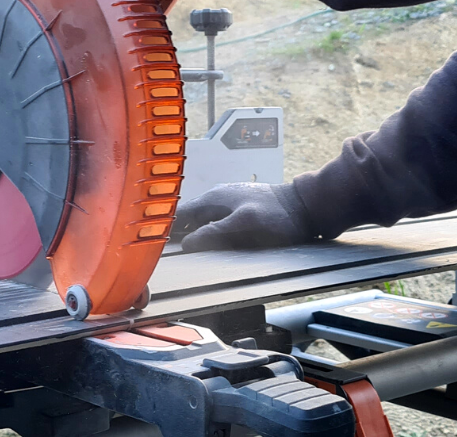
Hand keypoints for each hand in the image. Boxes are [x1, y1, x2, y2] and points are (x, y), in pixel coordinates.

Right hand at [174, 182, 315, 251]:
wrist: (305, 206)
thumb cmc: (277, 214)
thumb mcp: (244, 224)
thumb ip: (215, 232)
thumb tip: (187, 243)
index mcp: (213, 198)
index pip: (178, 215)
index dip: (164, 230)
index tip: (151, 246)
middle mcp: (217, 199)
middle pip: (187, 220)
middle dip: (176, 236)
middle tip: (164, 258)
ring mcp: (228, 204)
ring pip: (201, 222)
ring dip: (192, 237)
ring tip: (183, 257)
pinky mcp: (240, 212)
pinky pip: (215, 225)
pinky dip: (208, 236)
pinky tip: (211, 249)